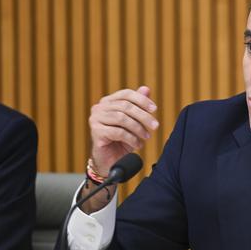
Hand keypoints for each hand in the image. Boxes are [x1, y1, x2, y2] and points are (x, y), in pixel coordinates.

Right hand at [80, 86, 158, 212]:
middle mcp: (99, 108)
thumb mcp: (134, 121)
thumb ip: (138, 105)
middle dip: (143, 116)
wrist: (110, 160)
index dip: (142, 100)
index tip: (155, 109)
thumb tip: (146, 89)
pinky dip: (131, 138)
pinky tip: (138, 145)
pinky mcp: (96, 132)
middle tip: (155, 126)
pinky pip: (118, 132)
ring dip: (138, 128)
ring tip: (146, 137)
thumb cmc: (122, 140)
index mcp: (108, 101)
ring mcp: (95, 119)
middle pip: (125, 106)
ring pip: (122, 118)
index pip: (126, 94)